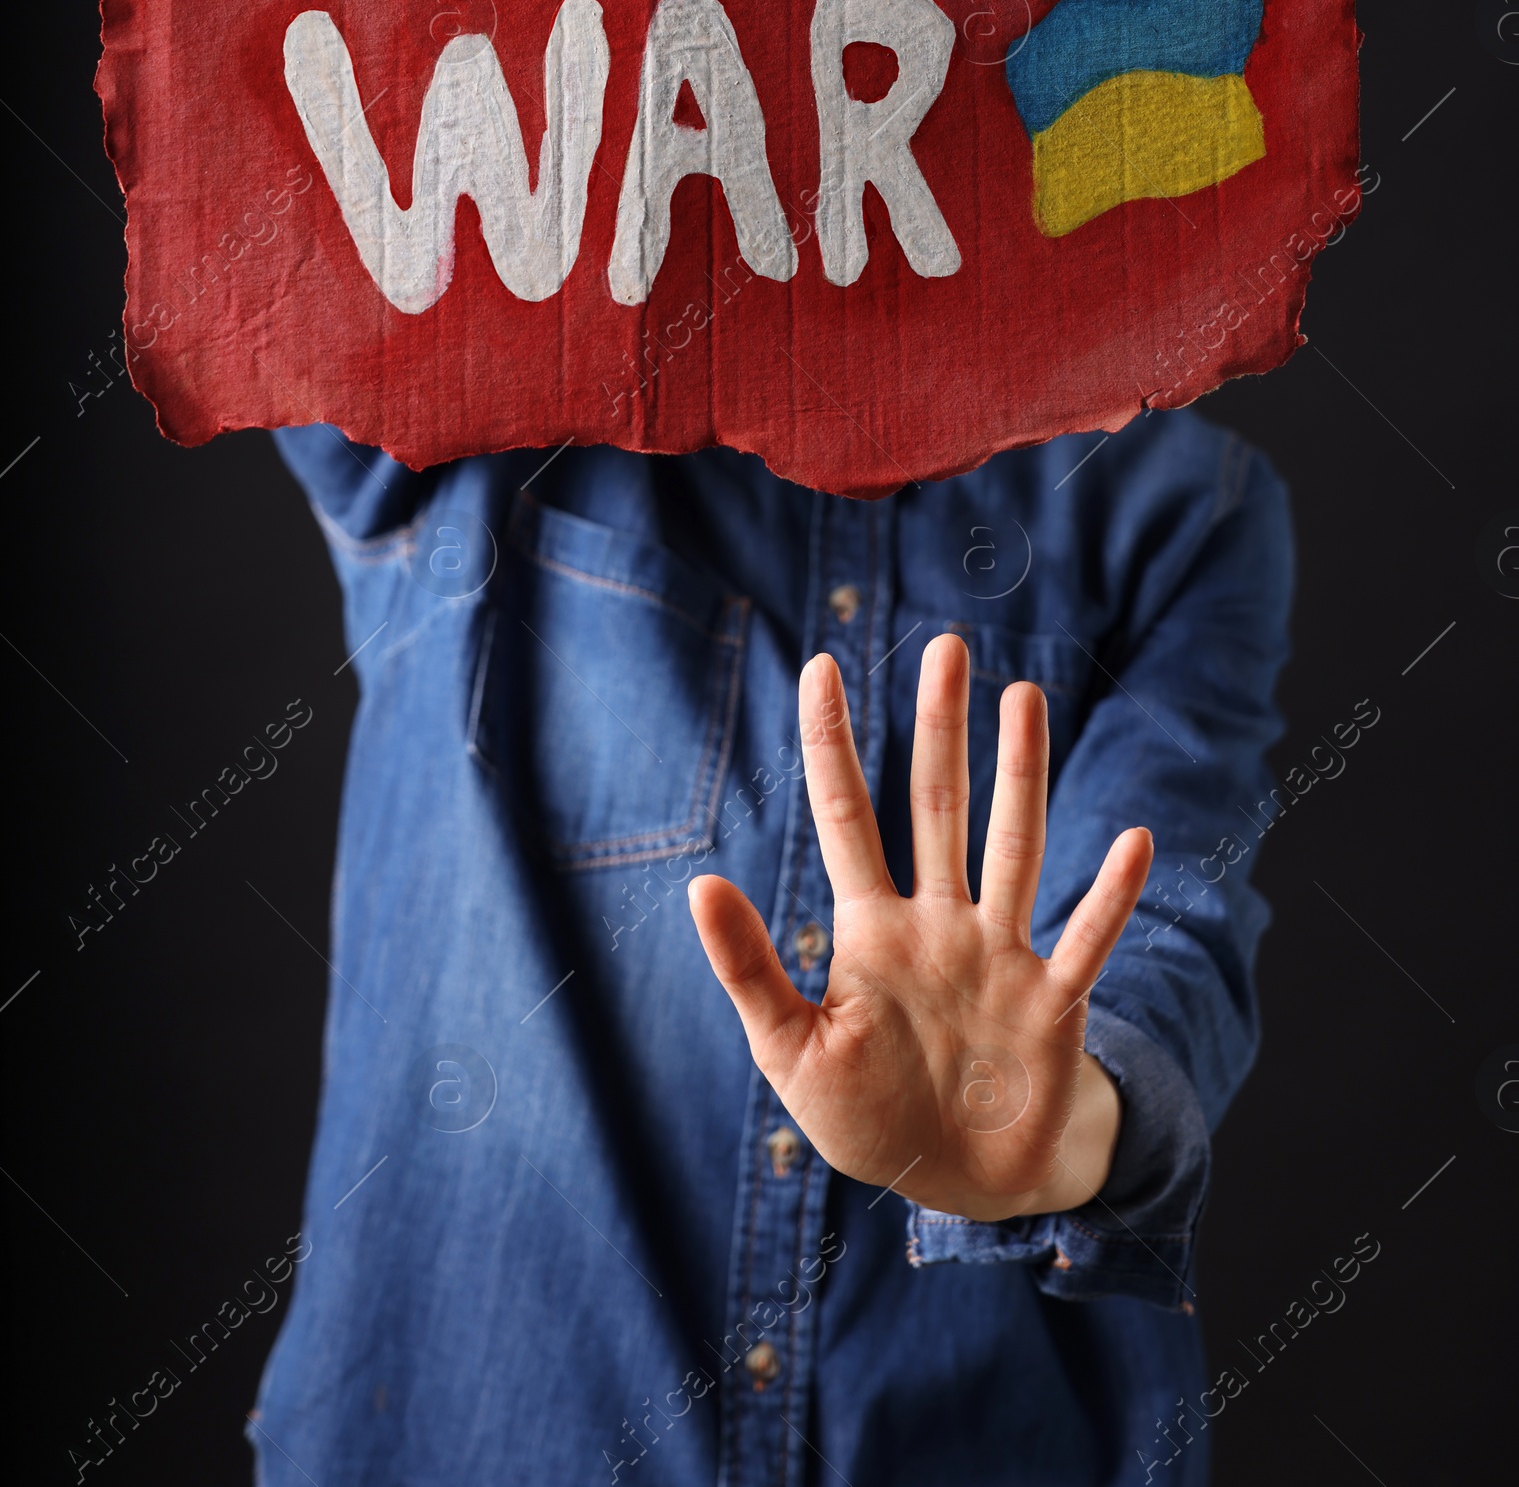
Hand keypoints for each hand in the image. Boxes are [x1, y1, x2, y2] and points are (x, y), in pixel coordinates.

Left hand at [688, 635, 1153, 1220]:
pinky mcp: (1050, 1007)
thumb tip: (697, 882)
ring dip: (1020, 776)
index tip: (820, 666)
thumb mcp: (790, 1049)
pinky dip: (1111, 898)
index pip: (846, 814)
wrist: (959, 1186)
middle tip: (948, 648)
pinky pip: (1085, 942)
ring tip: (1025, 699)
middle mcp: (939, 923)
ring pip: (1012, 847)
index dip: (832, 743)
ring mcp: (1000, 956)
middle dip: (941, 727)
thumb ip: (750, 968)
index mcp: (871, 929)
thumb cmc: (870, 1116)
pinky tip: (1136, 842)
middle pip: (938, 805)